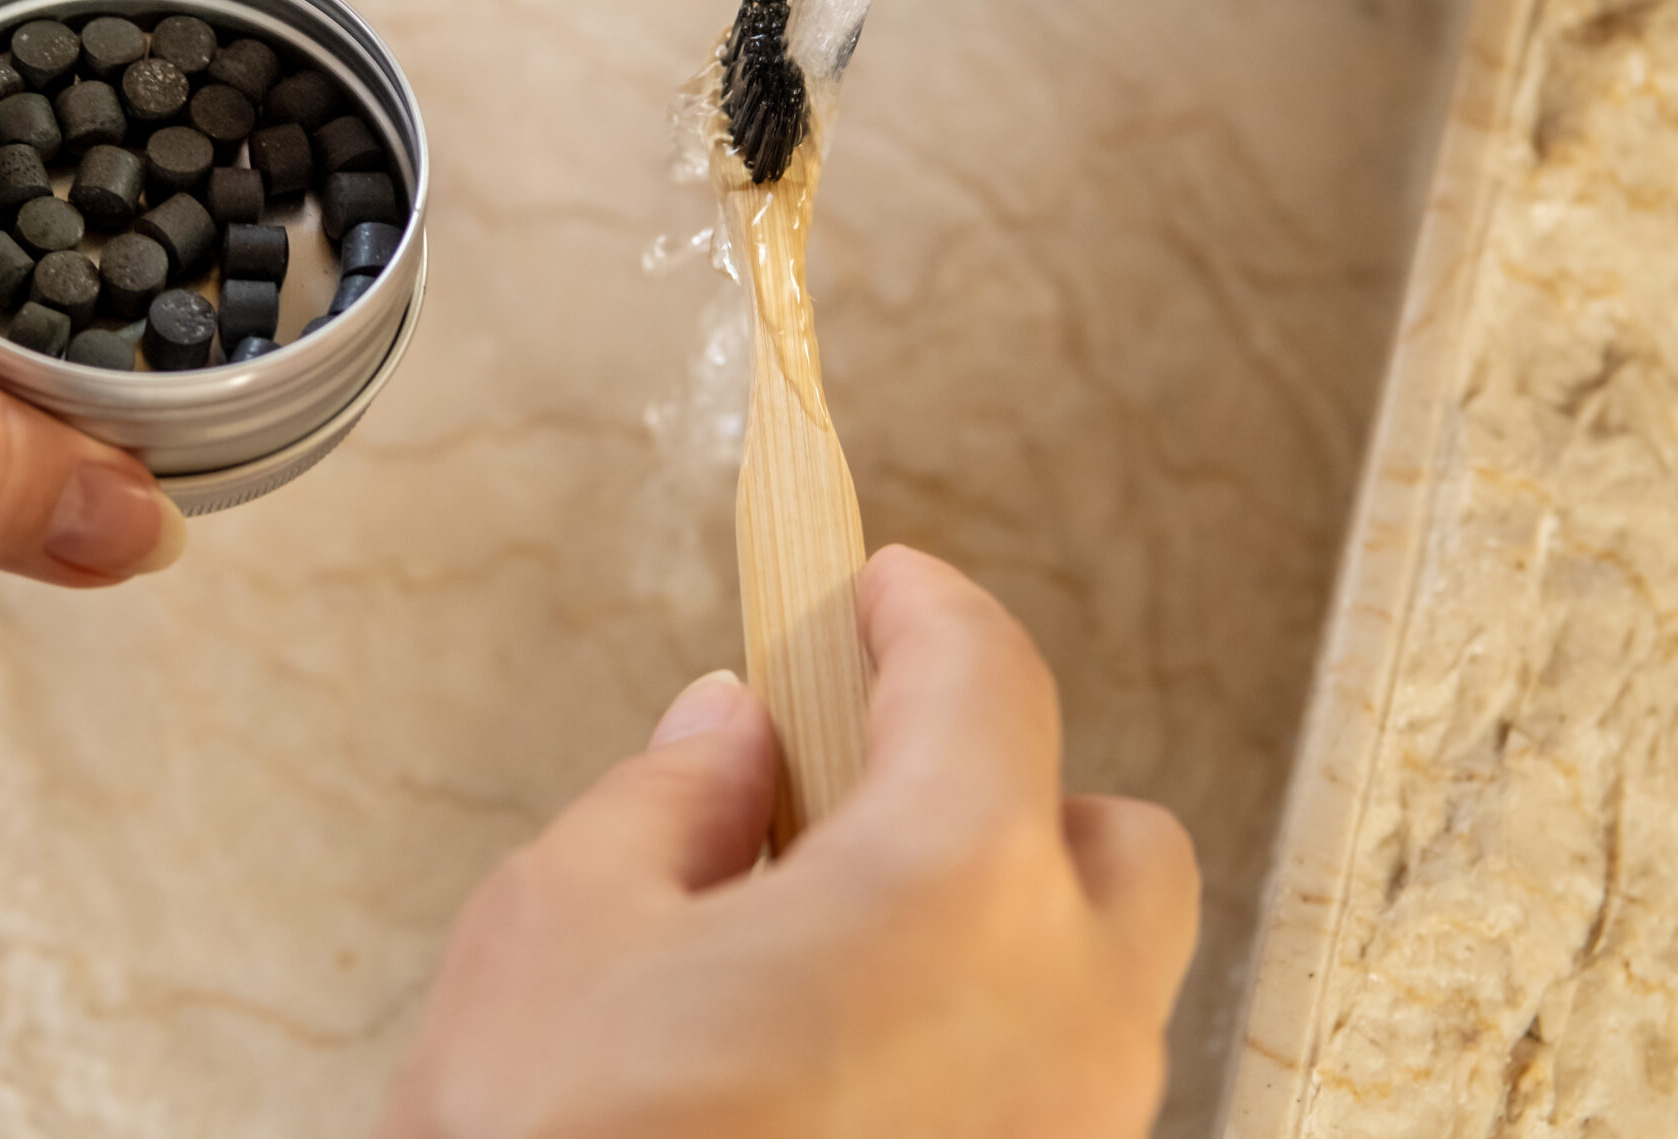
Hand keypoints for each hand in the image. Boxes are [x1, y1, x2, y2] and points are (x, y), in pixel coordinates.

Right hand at [377, 546, 1198, 1138]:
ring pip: (1091, 994)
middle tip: (867, 787)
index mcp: (953, 897)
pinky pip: (1046, 1103)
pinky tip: (840, 1063)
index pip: (989, 682)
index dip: (923, 612)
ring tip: (830, 945)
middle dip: (1009, 792)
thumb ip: (666, 801)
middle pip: (1114, 847)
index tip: (878, 591)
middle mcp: (1065, 1029)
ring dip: (995, 934)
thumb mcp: (563, 927)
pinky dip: (978, 1050)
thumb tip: (727, 736)